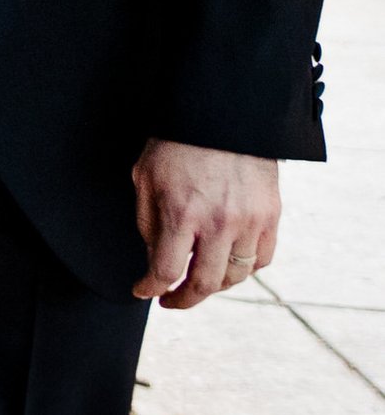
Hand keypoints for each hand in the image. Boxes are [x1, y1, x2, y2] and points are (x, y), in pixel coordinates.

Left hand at [131, 139, 280, 307]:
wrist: (224, 114)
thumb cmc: (177, 142)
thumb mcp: (145, 177)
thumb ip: (148, 221)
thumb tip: (154, 258)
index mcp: (182, 213)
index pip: (166, 271)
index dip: (151, 288)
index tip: (143, 292)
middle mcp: (219, 223)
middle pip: (205, 284)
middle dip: (183, 299)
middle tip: (171, 300)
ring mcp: (250, 221)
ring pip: (236, 276)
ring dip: (214, 286)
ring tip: (198, 283)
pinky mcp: (271, 216)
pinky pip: (262, 259)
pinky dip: (244, 269)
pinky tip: (228, 265)